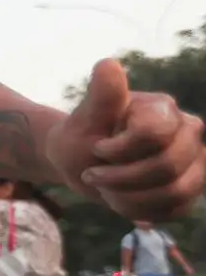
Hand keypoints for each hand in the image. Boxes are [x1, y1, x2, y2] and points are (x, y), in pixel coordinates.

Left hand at [45, 59, 204, 219]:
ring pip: (176, 192)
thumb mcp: (82, 120)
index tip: (97, 149)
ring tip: (107, 189)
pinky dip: (142, 211)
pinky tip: (122, 200)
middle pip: (168, 166)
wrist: (80, 164)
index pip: (154, 135)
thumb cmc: (80, 138)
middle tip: (92, 175)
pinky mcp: (190, 186)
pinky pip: (175, 210)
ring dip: (130, 199)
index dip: (119, 151)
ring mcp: (194, 160)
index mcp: (162, 109)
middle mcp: (187, 131)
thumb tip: (108, 64)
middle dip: (122, 180)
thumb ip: (101, 96)